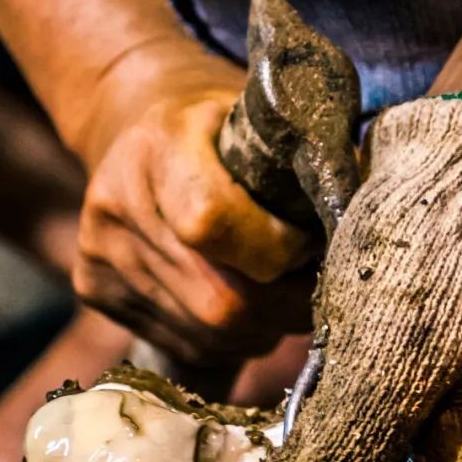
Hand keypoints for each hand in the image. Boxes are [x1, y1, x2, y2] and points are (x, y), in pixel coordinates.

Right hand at [70, 36, 311, 362]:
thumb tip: (367, 217)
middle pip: (217, 302)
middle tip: (311, 287)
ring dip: (260, 327)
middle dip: (282, 306)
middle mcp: (117, 205)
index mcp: (158, 148)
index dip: (275, 250)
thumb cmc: (217, 124)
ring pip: (206, 335)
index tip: (306, 242)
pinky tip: (239, 304)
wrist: (132, 123)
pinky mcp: (94, 290)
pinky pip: (184, 344)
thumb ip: (305, 164)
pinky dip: (227, 338)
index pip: (212, 224)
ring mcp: (100, 254)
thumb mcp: (260, 118)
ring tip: (276, 293)